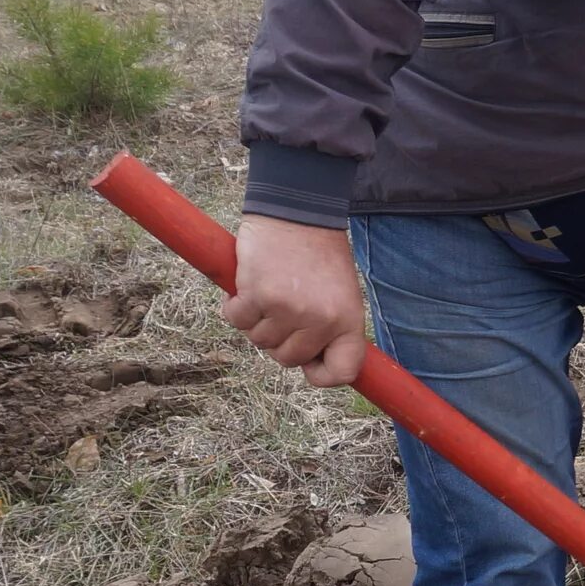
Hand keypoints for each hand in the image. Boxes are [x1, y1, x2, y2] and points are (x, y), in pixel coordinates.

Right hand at [220, 214, 367, 385]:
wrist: (297, 210)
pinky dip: (235, 306)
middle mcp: (321, 320)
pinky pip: (236, 320)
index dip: (321, 375)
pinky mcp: (258, 295)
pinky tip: (248, 284)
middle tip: (284, 307)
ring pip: (260, 341)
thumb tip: (313, 365)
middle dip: (280, 339)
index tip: (310, 363)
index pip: (342, 372)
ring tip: (270, 289)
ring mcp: (288, 310)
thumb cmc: (318, 253)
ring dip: (257, 320)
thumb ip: (330, 329)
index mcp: (348, 320)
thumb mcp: (341, 294)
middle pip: (288, 359)